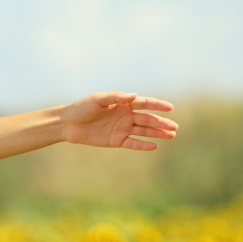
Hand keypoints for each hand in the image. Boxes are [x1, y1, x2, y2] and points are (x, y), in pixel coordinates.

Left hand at [62, 92, 177, 150]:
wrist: (68, 124)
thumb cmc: (82, 108)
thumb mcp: (98, 100)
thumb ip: (116, 97)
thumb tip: (134, 96)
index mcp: (122, 103)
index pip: (144, 103)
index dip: (157, 105)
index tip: (169, 107)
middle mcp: (125, 116)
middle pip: (147, 119)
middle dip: (161, 122)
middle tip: (175, 127)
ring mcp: (121, 128)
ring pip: (143, 131)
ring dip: (157, 133)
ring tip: (171, 135)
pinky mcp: (116, 140)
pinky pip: (132, 143)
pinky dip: (143, 145)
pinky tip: (154, 145)